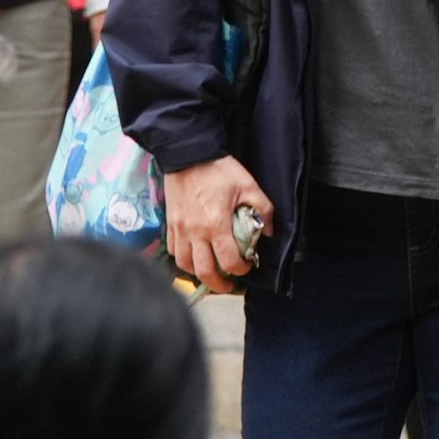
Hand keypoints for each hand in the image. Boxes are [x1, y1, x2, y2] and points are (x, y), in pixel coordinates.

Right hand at [163, 156, 270, 294]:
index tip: (246, 266)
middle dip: (219, 285)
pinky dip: (183, 258)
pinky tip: (194, 255)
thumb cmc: (218, 169)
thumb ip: (262, 210)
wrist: (188, 153)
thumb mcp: (248, 185)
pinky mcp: (170, 224)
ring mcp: (180, 230)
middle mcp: (196, 232)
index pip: (228, 262)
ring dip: (199, 273)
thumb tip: (268, 231)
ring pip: (185, 265)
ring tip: (210, 272)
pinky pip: (173, 250)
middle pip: (204, 272)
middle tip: (229, 286)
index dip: (241, 270)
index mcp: (216, 225)